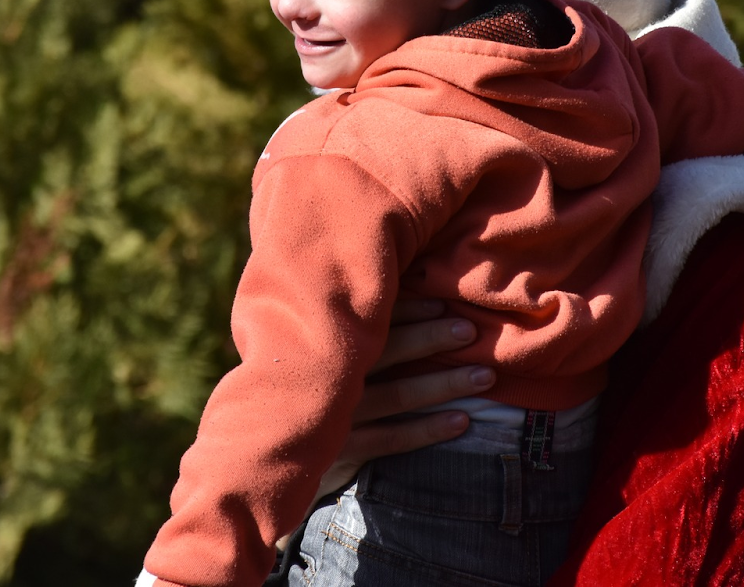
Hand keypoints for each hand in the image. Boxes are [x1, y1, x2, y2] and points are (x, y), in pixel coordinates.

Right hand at [312, 299, 494, 502]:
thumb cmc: (300, 390)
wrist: (258, 453)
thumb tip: (402, 289)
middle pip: (389, 350)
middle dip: (433, 339)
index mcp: (322, 343)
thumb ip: (344, 329)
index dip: (411, 311)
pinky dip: (427, 430)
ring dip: (444, 384)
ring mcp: (333, 414)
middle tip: (472, 331)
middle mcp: (328, 375)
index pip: (371, 320)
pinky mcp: (338, 450)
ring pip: (398, 394)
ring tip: (485, 376)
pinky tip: (462, 421)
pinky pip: (391, 438)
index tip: (446, 305)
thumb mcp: (312, 354)